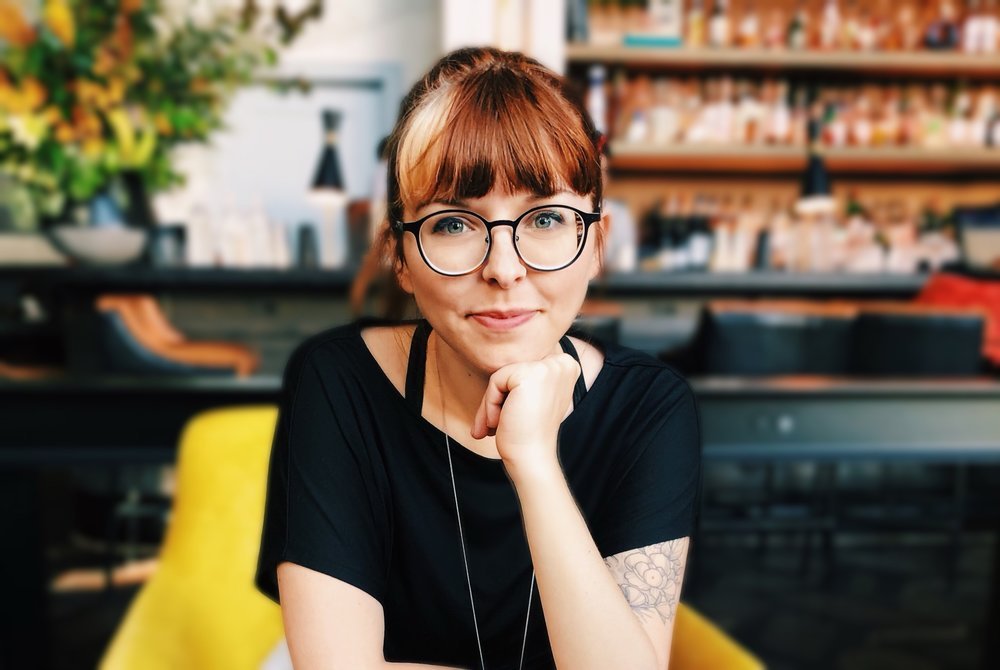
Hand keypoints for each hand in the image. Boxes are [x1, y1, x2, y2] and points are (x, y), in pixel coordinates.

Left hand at [470, 352, 580, 471]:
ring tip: (494, 426)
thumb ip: (526, 375)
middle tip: (493, 425)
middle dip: (497, 398)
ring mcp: (548, 367)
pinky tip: (499, 422)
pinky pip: (495, 381)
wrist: (532, 457)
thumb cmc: (528, 432)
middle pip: (512, 369)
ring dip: (490, 403)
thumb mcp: (534, 396)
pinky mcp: (529, 374)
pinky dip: (490, 404)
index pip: (523, 366)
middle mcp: (562, 362)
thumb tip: (496, 352)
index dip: (510, 393)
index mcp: (567, 365)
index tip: (510, 417)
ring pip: (501, 375)